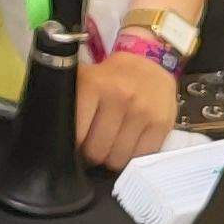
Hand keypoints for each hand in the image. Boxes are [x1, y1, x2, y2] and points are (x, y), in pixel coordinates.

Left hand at [77, 52, 178, 168]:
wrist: (150, 64)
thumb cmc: (111, 78)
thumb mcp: (86, 81)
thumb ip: (71, 105)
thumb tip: (61, 139)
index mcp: (93, 84)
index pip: (76, 135)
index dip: (75, 145)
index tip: (78, 142)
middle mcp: (119, 95)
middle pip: (96, 151)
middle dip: (93, 153)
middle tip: (96, 144)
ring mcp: (143, 110)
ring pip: (117, 159)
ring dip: (113, 158)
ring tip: (113, 144)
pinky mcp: (162, 123)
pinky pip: (140, 157)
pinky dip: (133, 156)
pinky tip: (130, 143)